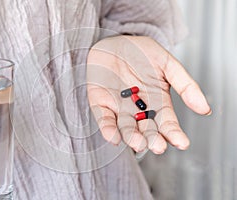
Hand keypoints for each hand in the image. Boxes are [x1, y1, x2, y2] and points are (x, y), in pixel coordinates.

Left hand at [87, 36, 210, 153]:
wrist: (115, 41)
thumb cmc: (141, 52)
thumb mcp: (167, 64)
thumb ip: (185, 85)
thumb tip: (205, 109)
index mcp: (156, 102)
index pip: (167, 123)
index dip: (174, 133)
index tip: (182, 142)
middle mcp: (138, 109)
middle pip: (147, 129)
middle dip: (152, 139)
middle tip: (158, 146)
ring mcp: (118, 107)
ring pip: (126, 127)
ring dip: (131, 137)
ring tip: (139, 144)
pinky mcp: (100, 103)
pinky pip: (103, 118)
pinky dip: (108, 128)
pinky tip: (114, 137)